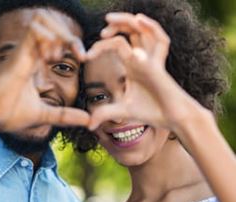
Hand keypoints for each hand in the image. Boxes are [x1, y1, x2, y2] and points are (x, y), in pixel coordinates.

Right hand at [0, 10, 88, 130]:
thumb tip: (88, 120)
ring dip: (58, 34)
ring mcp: (22, 51)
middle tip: (80, 54)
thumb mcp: (45, 114)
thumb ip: (65, 115)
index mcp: (35, 61)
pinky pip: (33, 32)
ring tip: (59, 57)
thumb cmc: (10, 113)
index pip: (57, 38)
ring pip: (41, 21)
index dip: (73, 43)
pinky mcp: (16, 56)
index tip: (84, 58)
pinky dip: (47, 39)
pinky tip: (50, 58)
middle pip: (50, 22)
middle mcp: (28, 52)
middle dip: (69, 34)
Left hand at [87, 13, 200, 130]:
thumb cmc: (151, 111)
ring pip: (142, 30)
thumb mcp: (122, 111)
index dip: (100, 47)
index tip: (85, 57)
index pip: (116, 44)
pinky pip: (160, 40)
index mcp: (131, 65)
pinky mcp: (158, 66)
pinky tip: (139, 20)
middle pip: (130, 31)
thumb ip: (105, 113)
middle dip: (115, 25)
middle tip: (101, 31)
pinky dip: (151, 28)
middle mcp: (140, 58)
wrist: (172, 119)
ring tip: (109, 20)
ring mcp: (150, 60)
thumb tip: (88, 125)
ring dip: (127, 21)